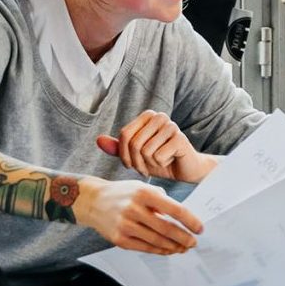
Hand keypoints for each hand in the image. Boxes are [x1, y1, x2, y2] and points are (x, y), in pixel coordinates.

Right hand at [72, 177, 202, 254]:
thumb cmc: (122, 194)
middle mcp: (134, 209)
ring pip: (156, 240)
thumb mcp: (142, 187)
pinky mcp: (118, 239)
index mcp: (144, 193)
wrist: (92, 201)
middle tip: (193, 242)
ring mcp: (125, 225)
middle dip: (184, 238)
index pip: (174, 209)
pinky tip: (168, 250)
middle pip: (167, 228)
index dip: (190, 221)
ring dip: (173, 246)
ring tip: (183, 248)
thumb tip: (182, 215)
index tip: (199, 229)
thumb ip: (161, 199)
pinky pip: (144, 247)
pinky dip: (159, 250)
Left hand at [96, 110, 213, 182]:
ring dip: (150, 164)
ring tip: (159, 163)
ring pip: (146, 151)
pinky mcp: (180, 139)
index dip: (124, 154)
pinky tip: (170, 161)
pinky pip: (158, 156)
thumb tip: (98, 140)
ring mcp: (171, 126)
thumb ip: (118, 148)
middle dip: (137, 162)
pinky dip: (162, 164)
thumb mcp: (136, 156)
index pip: (124, 134)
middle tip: (147, 167)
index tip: (131, 165)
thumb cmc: (161, 161)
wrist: (186, 169)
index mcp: (148, 116)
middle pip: (134, 143)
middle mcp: (159, 117)